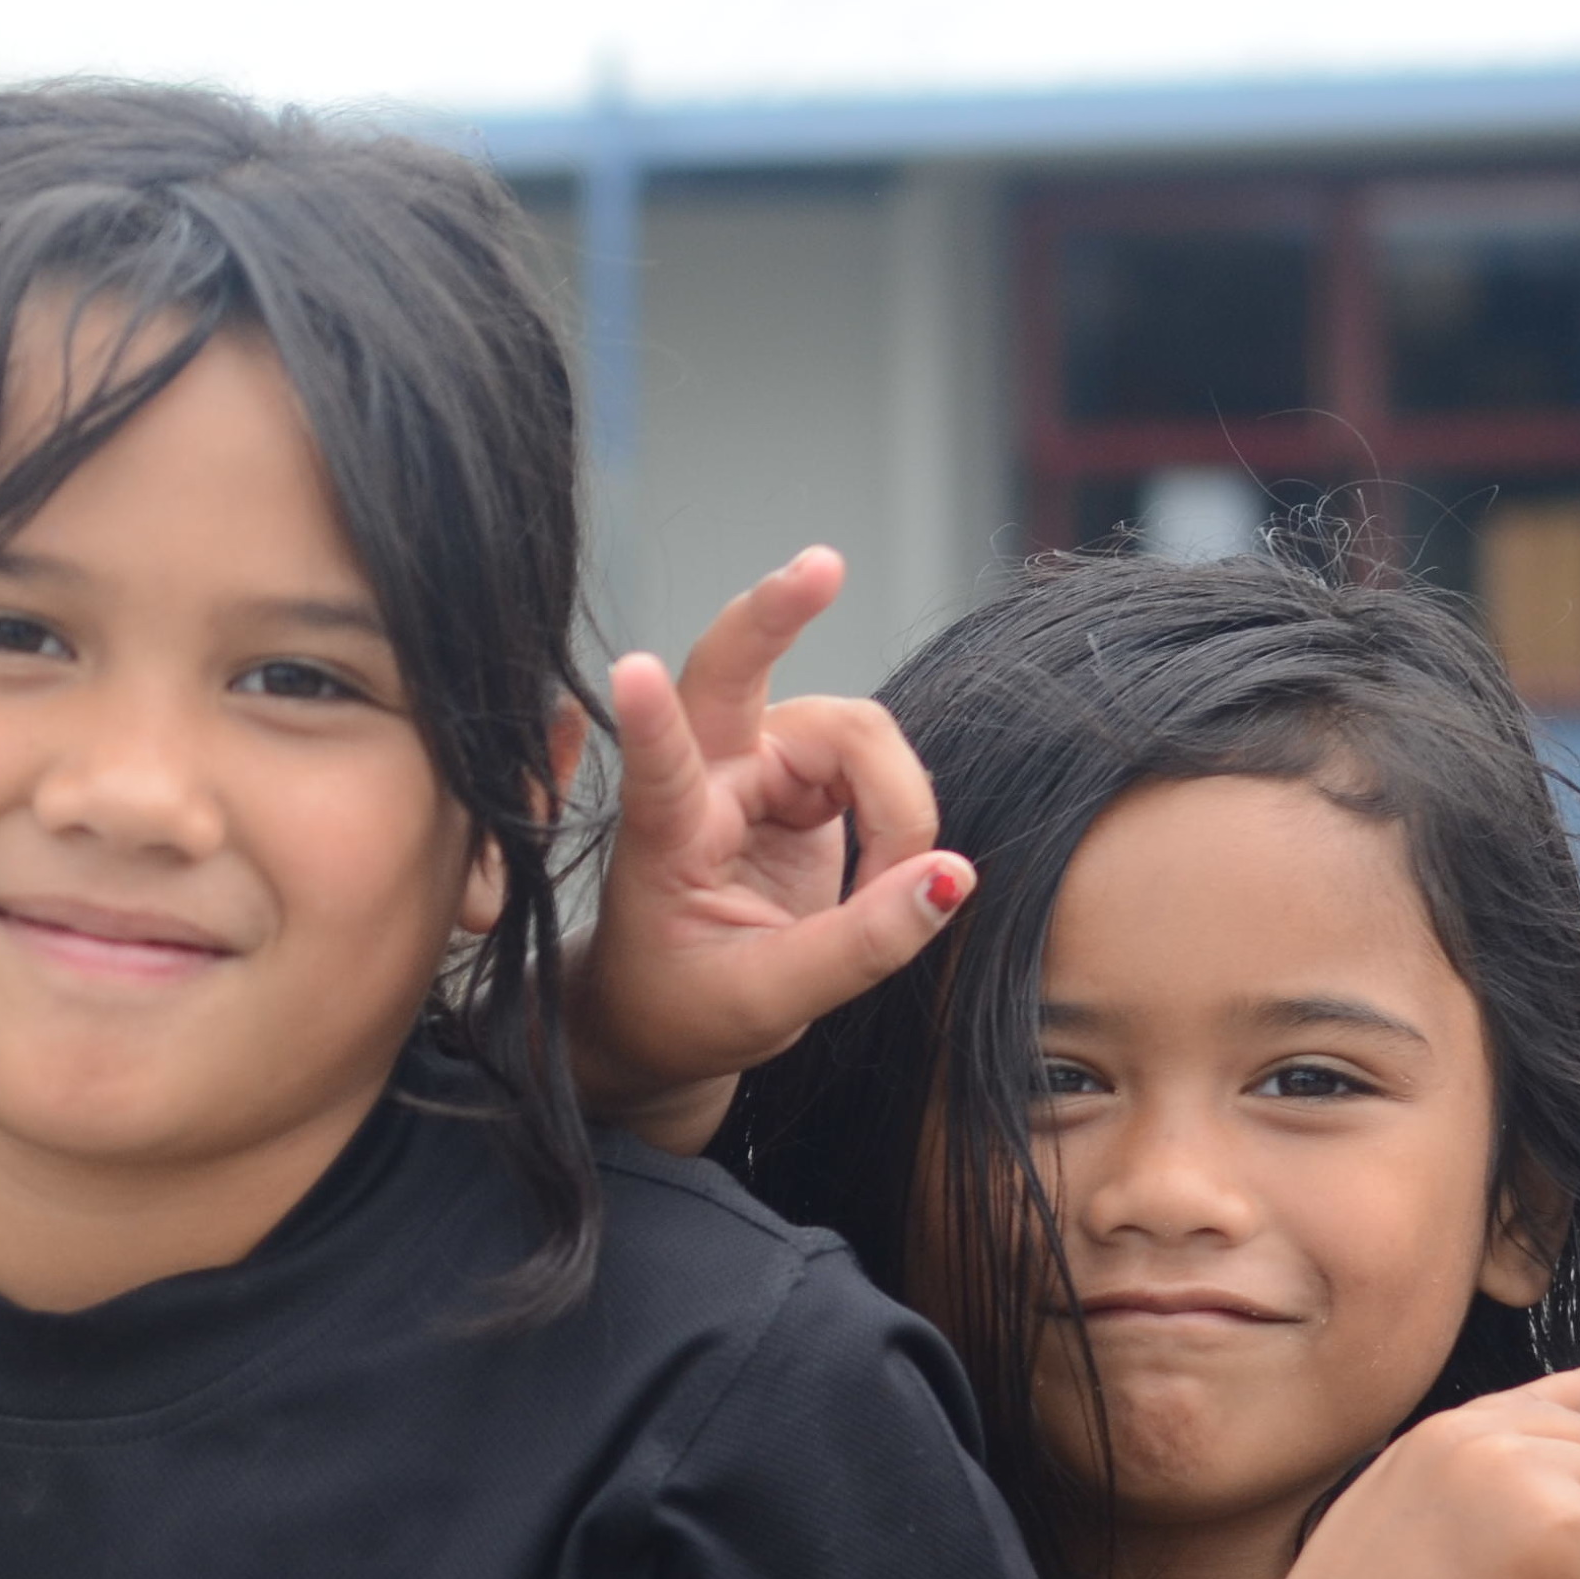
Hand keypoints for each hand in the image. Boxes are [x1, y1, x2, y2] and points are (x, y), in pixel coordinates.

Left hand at [571, 549, 975, 1154]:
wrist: (667, 1013)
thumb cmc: (686, 1009)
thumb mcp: (765, 1004)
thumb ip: (860, 947)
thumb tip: (952, 877)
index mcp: (662, 837)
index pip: (654, 769)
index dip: (646, 721)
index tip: (627, 670)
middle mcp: (707, 782)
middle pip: (730, 671)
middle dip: (776, 613)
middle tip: (822, 565)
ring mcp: (758, 769)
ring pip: (851, 731)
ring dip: (897, 802)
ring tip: (894, 889)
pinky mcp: (804, 779)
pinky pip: (878, 761)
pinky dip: (905, 812)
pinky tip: (892, 873)